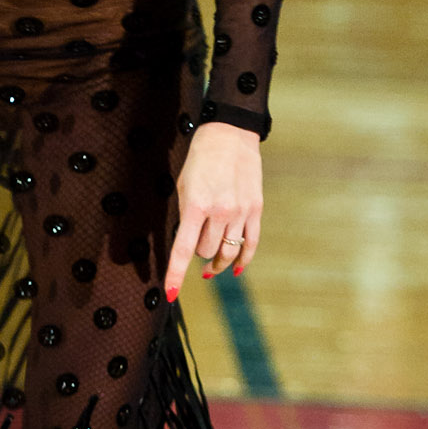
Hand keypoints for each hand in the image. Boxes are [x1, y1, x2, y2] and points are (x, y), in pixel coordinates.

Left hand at [165, 122, 263, 298]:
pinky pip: (251, 243)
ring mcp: (240, 212)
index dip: (176, 274)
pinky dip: (242, 260)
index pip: (184, 249)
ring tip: (210, 269)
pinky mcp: (256, 209)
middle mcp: (220, 211)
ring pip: (228, 252)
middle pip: (207, 252)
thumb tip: (190, 246)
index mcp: (196, 205)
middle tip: (196, 246)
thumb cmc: (200, 160)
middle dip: (199, 253)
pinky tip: (235, 269)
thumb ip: (186, 216)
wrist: (230, 135)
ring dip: (218, 263)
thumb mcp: (183, 186)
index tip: (171, 293)